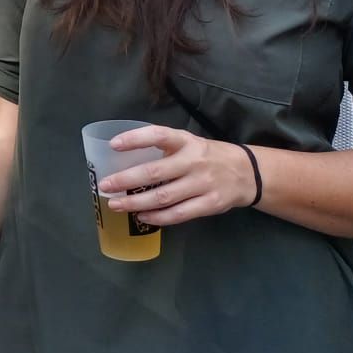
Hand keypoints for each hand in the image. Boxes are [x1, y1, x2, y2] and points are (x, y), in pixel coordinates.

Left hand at [97, 126, 254, 225]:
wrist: (247, 173)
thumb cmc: (207, 157)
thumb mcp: (189, 143)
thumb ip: (164, 148)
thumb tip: (125, 158)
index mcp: (186, 141)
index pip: (158, 135)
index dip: (135, 139)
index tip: (113, 145)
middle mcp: (194, 161)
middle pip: (155, 172)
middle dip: (126, 180)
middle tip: (105, 185)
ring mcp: (203, 184)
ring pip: (164, 197)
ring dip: (136, 203)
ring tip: (116, 205)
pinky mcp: (210, 204)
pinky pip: (179, 214)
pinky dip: (158, 217)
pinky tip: (142, 217)